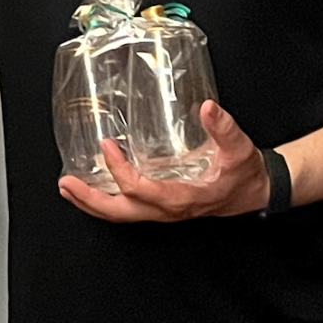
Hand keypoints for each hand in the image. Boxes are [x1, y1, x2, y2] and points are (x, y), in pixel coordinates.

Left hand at [59, 100, 270, 222]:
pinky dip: (107, 201)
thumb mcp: (239, 149)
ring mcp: (163, 212)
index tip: (107, 146)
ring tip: (68, 188)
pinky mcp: (161, 207)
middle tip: (66, 182)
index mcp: (183, 197)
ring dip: (93, 203)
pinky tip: (92, 187)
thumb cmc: (245, 173)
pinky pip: (129, 209)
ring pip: (122, 215)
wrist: (255, 192)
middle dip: (91, 200)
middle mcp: (168, 210)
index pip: (142, 190)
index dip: (120, 171)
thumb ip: (224, 128)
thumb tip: (209, 108)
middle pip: (122, 212)